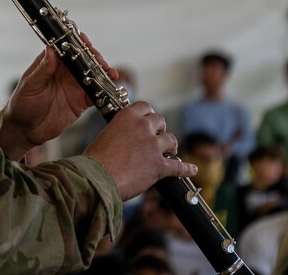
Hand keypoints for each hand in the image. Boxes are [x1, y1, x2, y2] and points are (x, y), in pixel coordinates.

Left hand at [0, 34, 116, 159]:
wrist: (25, 130)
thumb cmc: (22, 104)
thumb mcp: (30, 85)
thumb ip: (43, 69)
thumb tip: (51, 50)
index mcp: (53, 63)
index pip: (69, 47)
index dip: (79, 43)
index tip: (87, 44)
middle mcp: (66, 72)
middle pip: (86, 59)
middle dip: (97, 59)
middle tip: (102, 65)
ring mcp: (75, 86)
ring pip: (94, 75)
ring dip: (105, 74)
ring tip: (112, 75)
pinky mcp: (81, 102)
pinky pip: (97, 95)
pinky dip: (107, 92)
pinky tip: (115, 91)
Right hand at [84, 101, 198, 200]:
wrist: (96, 180)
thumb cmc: (95, 161)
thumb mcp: (105, 136)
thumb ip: (119, 133)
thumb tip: (124, 140)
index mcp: (127, 116)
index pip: (145, 107)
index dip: (149, 115)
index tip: (149, 121)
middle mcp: (142, 127)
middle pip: (160, 121)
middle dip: (160, 130)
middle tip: (158, 138)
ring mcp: (153, 146)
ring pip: (171, 140)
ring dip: (171, 146)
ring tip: (171, 152)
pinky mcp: (159, 165)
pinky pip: (178, 166)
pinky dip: (186, 169)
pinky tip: (192, 170)